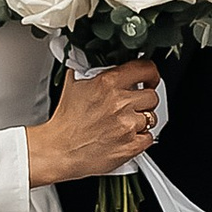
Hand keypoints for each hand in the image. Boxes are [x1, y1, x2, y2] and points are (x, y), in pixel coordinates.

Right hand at [27, 59, 161, 186]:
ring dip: (142, 120)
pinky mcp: (130, 146)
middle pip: (152, 96)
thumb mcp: (73, 85)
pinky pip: (149, 138)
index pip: (145, 69)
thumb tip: (97, 60)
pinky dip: (141, 138)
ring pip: (151, 118)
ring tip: (125, 122)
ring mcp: (127, 126)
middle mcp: (120, 103)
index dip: (150, 74)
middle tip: (133, 105)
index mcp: (107, 84)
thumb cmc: (65, 122)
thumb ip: (90, 70)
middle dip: (144, 100)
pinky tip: (126, 136)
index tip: (149, 79)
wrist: (59, 150)